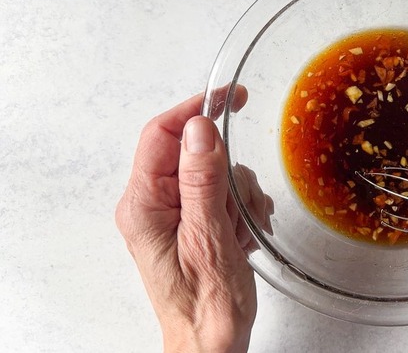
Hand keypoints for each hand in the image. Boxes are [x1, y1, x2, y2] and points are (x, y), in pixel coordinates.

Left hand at [116, 89, 258, 352]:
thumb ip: (202, 180)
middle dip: (230, 174)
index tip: (230, 98)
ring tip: (244, 230)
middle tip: (243, 204)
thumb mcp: (210, 237)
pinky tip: (244, 233)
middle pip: (195, 152)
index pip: (162, 134)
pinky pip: (222, 192)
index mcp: (143, 204)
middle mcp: (152, 204)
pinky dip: (241, 207)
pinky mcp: (192, 221)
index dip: (196, 111)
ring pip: (215, 172)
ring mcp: (173, 213)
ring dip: (240, 195)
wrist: (212, 341)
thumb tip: (200, 128)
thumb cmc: (206, 304)